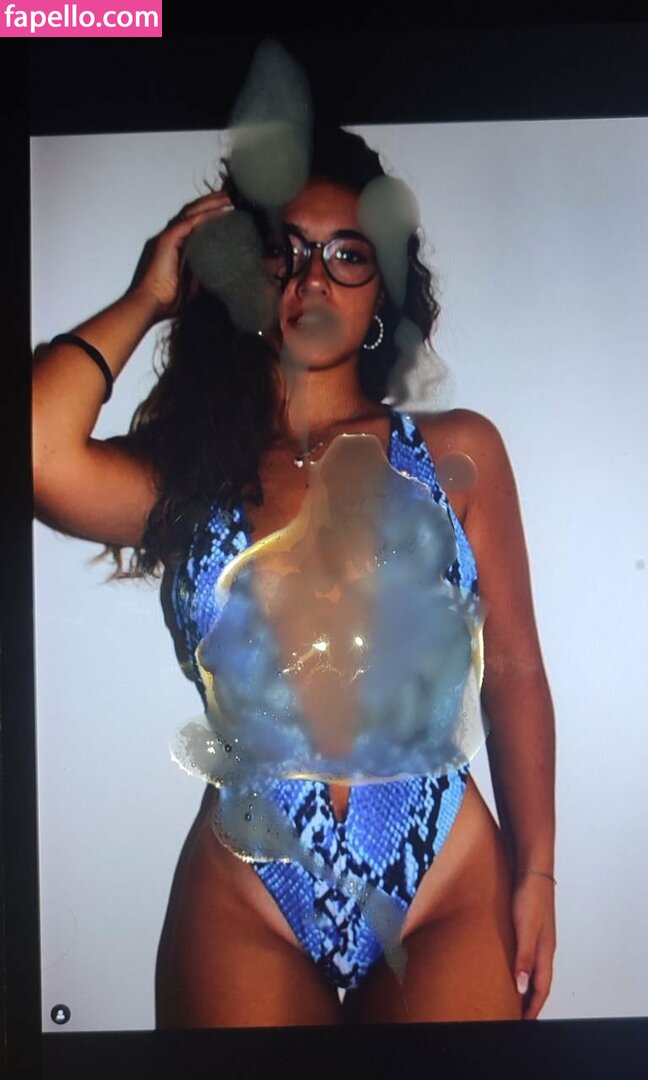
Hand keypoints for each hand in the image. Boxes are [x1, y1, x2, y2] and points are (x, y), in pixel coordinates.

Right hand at [127, 191, 233, 322]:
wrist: (152, 305)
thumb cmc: (169, 299)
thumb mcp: (195, 284)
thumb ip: (206, 273)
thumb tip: (225, 273)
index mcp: (178, 245)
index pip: (197, 223)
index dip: (212, 214)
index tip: (230, 209)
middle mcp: (173, 237)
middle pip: (195, 212)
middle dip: (213, 202)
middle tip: (233, 196)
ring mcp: (170, 236)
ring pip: (193, 212)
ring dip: (212, 203)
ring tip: (229, 198)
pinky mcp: (169, 240)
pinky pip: (190, 222)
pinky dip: (206, 215)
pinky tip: (222, 211)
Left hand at [511, 872, 555, 1019]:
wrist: (533, 870)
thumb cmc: (530, 897)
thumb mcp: (525, 928)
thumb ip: (524, 957)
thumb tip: (523, 987)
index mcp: (545, 951)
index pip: (541, 988)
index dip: (533, 1007)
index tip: (523, 1022)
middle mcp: (544, 947)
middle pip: (540, 982)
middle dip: (531, 1001)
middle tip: (517, 1016)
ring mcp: (539, 937)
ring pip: (535, 969)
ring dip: (526, 985)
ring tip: (514, 997)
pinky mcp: (531, 928)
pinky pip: (528, 956)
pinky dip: (522, 968)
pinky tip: (512, 966)